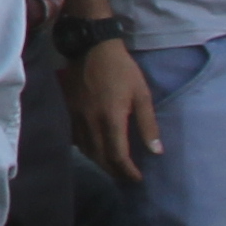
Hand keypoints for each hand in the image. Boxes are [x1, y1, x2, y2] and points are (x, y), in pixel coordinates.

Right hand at [70, 36, 157, 181]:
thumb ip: (148, 125)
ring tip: (113, 167)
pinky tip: (95, 149)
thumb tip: (156, 151)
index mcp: (111, 118)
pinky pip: (76, 138)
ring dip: (100, 162)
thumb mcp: (142, 94)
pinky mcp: (69, 110)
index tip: (138, 178)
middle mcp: (91, 121)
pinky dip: (87, 149)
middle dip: (114, 171)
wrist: (91, 47)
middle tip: (126, 177)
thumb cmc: (121, 70)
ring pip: (86, 149)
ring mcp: (77, 116)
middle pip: (100, 157)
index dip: (128, 171)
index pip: (117, 155)